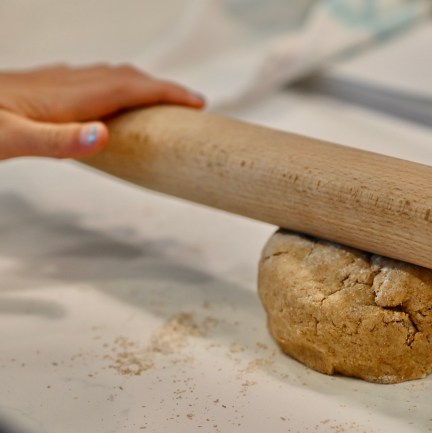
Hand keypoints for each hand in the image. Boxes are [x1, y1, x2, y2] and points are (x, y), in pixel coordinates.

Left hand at [0, 64, 203, 159]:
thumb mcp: (11, 142)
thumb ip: (58, 141)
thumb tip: (103, 136)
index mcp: (67, 98)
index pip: (129, 89)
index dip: (167, 94)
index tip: (198, 104)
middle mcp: (63, 84)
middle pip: (124, 77)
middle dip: (162, 87)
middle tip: (191, 103)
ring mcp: (49, 83)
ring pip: (106, 76)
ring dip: (138, 83)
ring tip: (158, 98)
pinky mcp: (36, 88)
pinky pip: (86, 81)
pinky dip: (110, 86)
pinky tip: (100, 97)